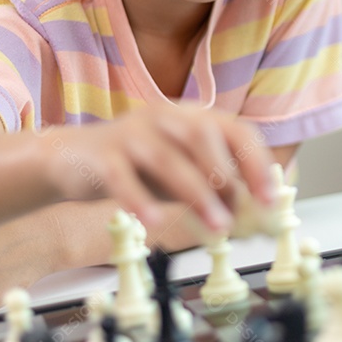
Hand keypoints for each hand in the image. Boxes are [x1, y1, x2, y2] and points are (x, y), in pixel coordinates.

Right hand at [39, 103, 274, 233]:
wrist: (72, 158)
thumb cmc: (137, 165)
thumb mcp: (183, 173)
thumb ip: (214, 188)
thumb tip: (252, 214)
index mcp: (192, 116)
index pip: (235, 129)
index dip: (256, 162)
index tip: (269, 198)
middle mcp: (165, 116)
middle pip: (202, 136)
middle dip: (226, 177)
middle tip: (239, 216)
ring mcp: (132, 132)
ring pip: (168, 158)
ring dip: (196, 194)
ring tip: (215, 226)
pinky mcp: (103, 155)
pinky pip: (122, 176)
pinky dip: (139, 198)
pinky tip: (153, 220)